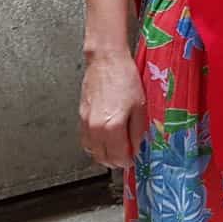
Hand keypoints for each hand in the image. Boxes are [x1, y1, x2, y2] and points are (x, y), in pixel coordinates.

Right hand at [80, 49, 146, 168]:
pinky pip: (86, 140)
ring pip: (92, 152)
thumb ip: (139, 130)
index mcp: (111, 127)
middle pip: (103, 158)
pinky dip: (95, 145)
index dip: (128, 161)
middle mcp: (95, 129)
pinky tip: (105, 139)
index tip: (135, 158)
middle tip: (128, 155)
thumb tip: (139, 147)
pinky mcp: (81, 117)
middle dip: (116, 161)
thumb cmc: (125, 78)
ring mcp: (85, 124)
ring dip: (105, 154)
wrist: (106, 60)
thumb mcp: (140, 105)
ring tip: (118, 149)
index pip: (118, 157)